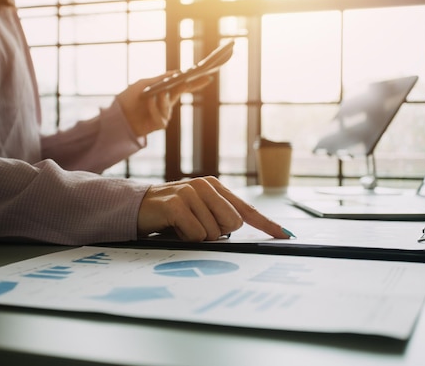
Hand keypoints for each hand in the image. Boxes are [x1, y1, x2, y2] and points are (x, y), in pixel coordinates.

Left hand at [116, 73, 212, 136]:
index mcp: (163, 91)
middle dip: (192, 85)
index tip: (206, 76)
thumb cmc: (129, 99)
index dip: (194, 82)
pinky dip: (154, 109)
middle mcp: (166, 102)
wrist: (118, 117)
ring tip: (153, 96)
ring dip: (161, 100)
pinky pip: (162, 117)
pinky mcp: (159, 123)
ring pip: (169, 105)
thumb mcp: (143, 84)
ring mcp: (164, 113)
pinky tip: (148, 105)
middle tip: (198, 79)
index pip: (181, 85)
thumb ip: (160, 80)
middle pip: (182, 92)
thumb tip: (176, 72)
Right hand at [137, 176, 291, 240]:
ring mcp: (191, 193)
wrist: (138, 208)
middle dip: (216, 232)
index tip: (286, 236)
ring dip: (197, 237)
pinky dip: (185, 238)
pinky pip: (195, 234)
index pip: (247, 209)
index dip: (267, 224)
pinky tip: (174, 227)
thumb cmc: (173, 215)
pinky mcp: (176, 204)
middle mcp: (206, 186)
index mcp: (216, 187)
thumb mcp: (200, 212)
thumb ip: (221, 217)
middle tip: (196, 226)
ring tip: (182, 226)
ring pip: (213, 232)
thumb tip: (243, 229)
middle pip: (233, 224)